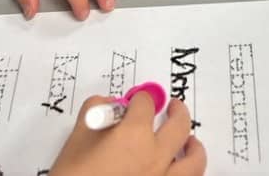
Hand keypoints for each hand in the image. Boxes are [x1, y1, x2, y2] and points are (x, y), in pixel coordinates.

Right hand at [50, 92, 206, 175]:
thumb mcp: (74, 142)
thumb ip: (94, 113)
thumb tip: (107, 104)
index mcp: (134, 136)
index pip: (145, 104)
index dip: (139, 99)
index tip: (136, 102)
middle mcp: (155, 158)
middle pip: (179, 125)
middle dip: (177, 111)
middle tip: (173, 107)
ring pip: (194, 161)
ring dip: (193, 147)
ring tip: (190, 142)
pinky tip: (179, 173)